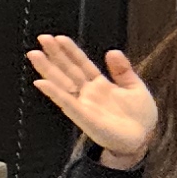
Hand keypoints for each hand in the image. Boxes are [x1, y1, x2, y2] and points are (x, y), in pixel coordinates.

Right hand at [26, 36, 157, 164]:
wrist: (141, 140)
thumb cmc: (138, 117)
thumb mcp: (135, 87)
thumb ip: (123, 70)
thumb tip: (112, 51)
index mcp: (100, 85)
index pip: (82, 64)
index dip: (71, 51)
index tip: (59, 38)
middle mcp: (88, 93)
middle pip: (68, 70)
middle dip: (55, 55)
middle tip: (42, 38)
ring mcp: (84, 104)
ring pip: (62, 83)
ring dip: (48, 69)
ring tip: (35, 55)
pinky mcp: (84, 117)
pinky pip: (67, 103)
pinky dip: (55, 93)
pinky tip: (42, 83)